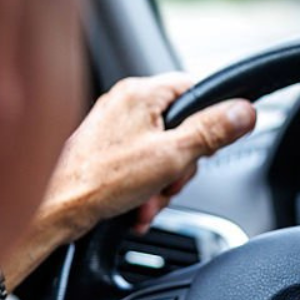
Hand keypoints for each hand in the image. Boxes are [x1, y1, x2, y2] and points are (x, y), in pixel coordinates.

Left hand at [0, 73, 254, 299]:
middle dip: (180, 165)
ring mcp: (110, 127)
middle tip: (170, 182)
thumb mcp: (172, 156)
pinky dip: (143, 188)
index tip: (208, 146)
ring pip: (159, 151)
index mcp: (141, 93)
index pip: (195, 90)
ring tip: (148, 200)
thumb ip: (212, 131)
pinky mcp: (102, 151)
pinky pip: (138, 164)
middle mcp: (124, 103)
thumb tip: (245, 111)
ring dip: (161, 183)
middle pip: (179, 127)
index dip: (208, 121)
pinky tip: (136, 206)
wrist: (54, 209)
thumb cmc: (101, 180)